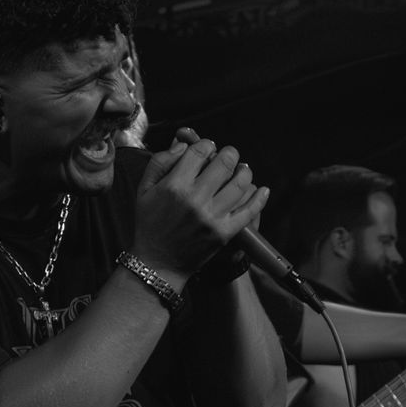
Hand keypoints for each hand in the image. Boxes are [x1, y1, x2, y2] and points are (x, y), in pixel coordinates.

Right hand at [134, 129, 267, 283]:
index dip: (206, 144)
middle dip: (229, 154)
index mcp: (175, 185)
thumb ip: (161, 161)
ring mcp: (212, 216)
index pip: (201, 151)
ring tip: (242, 170)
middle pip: (225, 162)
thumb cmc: (150, 224)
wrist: (157, 262)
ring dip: (245, 171)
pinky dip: (260, 197)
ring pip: (241, 183)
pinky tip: (262, 190)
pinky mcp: (224, 232)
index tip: (207, 148)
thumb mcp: (144, 189)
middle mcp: (195, 199)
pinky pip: (249, 211)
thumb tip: (183, 145)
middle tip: (228, 156)